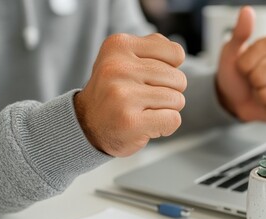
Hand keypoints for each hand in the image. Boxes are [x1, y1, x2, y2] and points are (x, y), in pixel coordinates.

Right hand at [74, 33, 186, 156]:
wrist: (87, 125)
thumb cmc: (117, 90)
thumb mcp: (127, 57)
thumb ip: (154, 48)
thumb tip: (178, 55)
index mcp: (119, 45)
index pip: (176, 53)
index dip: (170, 70)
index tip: (148, 78)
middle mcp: (118, 67)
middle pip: (178, 79)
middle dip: (169, 92)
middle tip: (143, 99)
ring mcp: (123, 95)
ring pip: (177, 100)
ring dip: (166, 110)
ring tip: (143, 111)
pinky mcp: (130, 121)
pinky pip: (173, 120)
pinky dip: (166, 127)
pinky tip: (145, 125)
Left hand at [216, 6, 265, 122]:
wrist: (235, 99)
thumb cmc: (236, 74)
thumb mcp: (230, 53)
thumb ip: (239, 33)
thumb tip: (247, 11)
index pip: (264, 50)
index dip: (247, 63)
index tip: (243, 67)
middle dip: (254, 80)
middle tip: (253, 81)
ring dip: (262, 96)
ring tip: (261, 92)